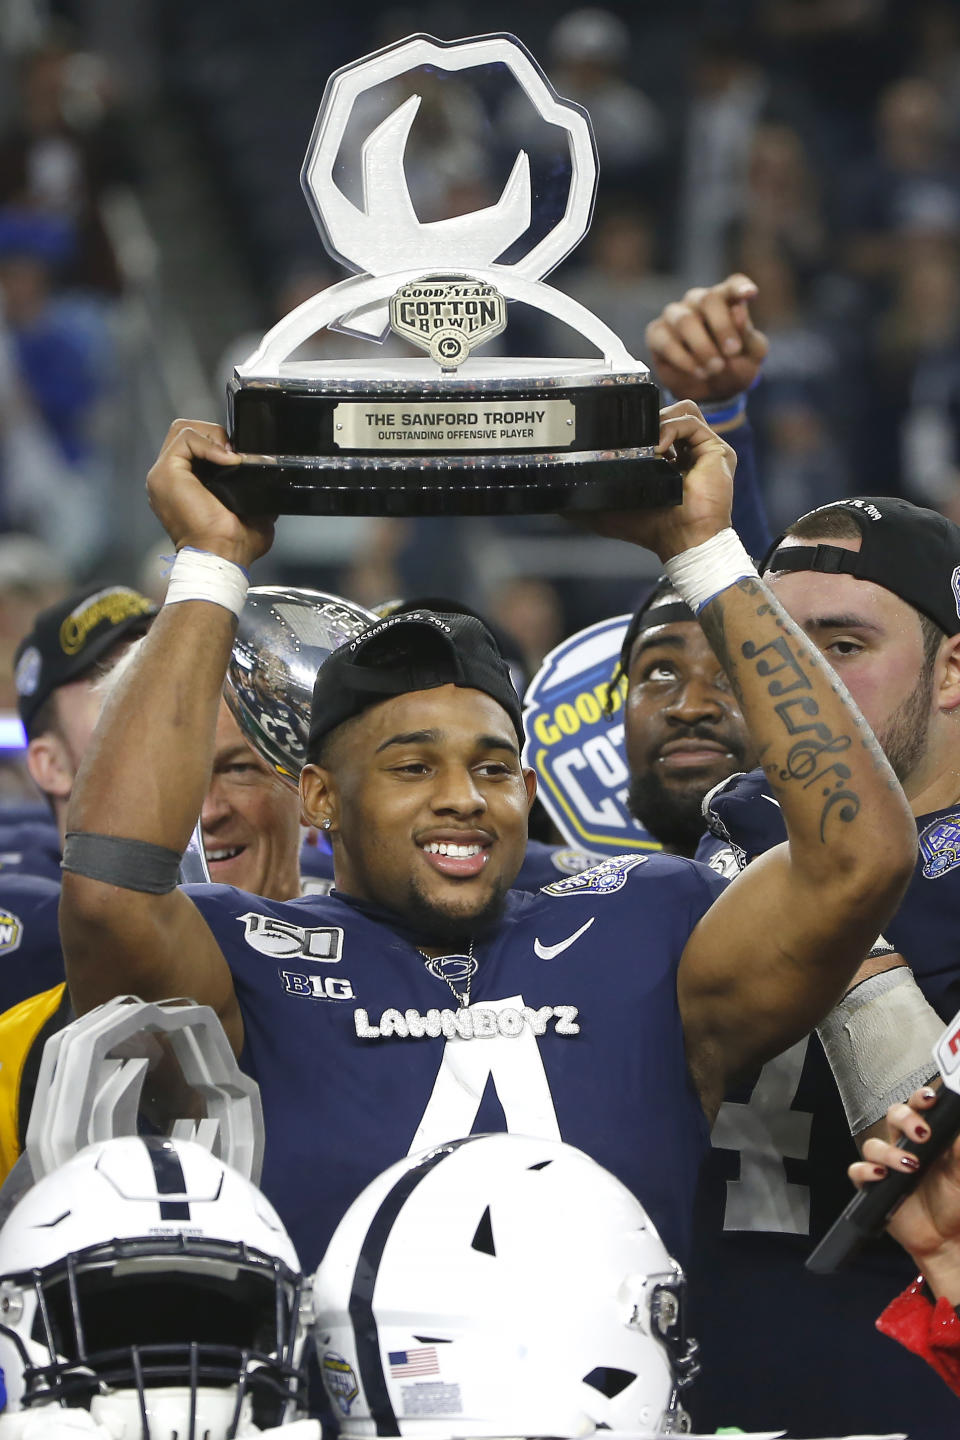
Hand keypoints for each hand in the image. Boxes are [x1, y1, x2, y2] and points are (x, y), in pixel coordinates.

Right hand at [146, 419, 274, 568]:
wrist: (222, 555)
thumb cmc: (234, 544)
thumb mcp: (249, 506)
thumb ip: (251, 485)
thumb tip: (266, 472)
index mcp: (184, 486)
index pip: (195, 446)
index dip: (219, 444)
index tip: (240, 459)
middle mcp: (169, 479)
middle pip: (187, 432)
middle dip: (214, 435)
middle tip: (235, 456)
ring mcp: (163, 475)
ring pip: (184, 429)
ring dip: (212, 437)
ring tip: (230, 457)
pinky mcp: (165, 473)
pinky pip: (186, 438)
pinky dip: (210, 444)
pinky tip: (227, 460)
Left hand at [576, 401, 736, 559]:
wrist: (683, 541)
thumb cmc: (651, 529)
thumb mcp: (607, 512)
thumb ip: (582, 505)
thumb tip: (554, 502)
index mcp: (670, 461)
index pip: (656, 425)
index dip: (638, 424)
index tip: (620, 433)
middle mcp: (689, 452)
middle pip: (668, 413)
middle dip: (647, 421)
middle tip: (633, 441)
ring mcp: (704, 449)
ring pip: (682, 410)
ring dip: (659, 422)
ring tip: (648, 447)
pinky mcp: (717, 449)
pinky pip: (691, 421)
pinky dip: (670, 429)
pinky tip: (659, 449)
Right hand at [646, 274, 768, 403]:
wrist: (711, 392)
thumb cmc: (734, 366)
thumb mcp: (751, 354)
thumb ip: (748, 333)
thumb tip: (739, 310)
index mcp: (726, 299)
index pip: (733, 284)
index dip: (740, 287)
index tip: (750, 294)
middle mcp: (699, 301)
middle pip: (708, 300)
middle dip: (722, 327)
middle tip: (732, 352)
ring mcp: (675, 315)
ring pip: (685, 321)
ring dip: (702, 347)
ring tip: (715, 369)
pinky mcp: (657, 334)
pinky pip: (667, 342)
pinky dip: (685, 360)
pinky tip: (698, 372)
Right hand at [851, 1087, 959, 1300]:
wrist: (946, 1237)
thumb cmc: (955, 1199)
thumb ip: (959, 1147)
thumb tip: (958, 1119)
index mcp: (928, 1136)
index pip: (919, 1106)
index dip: (920, 1097)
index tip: (929, 1098)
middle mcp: (905, 1145)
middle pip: (893, 1116)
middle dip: (904, 1119)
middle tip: (922, 1133)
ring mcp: (887, 1165)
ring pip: (873, 1144)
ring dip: (889, 1152)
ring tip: (910, 1166)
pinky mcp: (874, 1187)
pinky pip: (857, 1171)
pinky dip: (866, 1170)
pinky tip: (882, 1175)